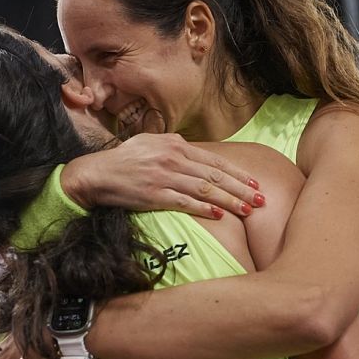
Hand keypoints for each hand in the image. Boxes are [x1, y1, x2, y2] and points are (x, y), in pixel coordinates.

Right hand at [62, 134, 262, 219]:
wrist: (96, 174)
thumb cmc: (124, 160)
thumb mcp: (151, 143)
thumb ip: (175, 148)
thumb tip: (196, 155)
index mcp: (175, 144)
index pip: (214, 160)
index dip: (237, 172)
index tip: (254, 183)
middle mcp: (173, 158)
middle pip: (216, 175)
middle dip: (242, 188)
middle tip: (261, 199)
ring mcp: (164, 176)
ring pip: (206, 189)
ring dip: (230, 200)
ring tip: (248, 210)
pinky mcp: (155, 195)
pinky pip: (186, 202)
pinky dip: (205, 208)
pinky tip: (220, 215)